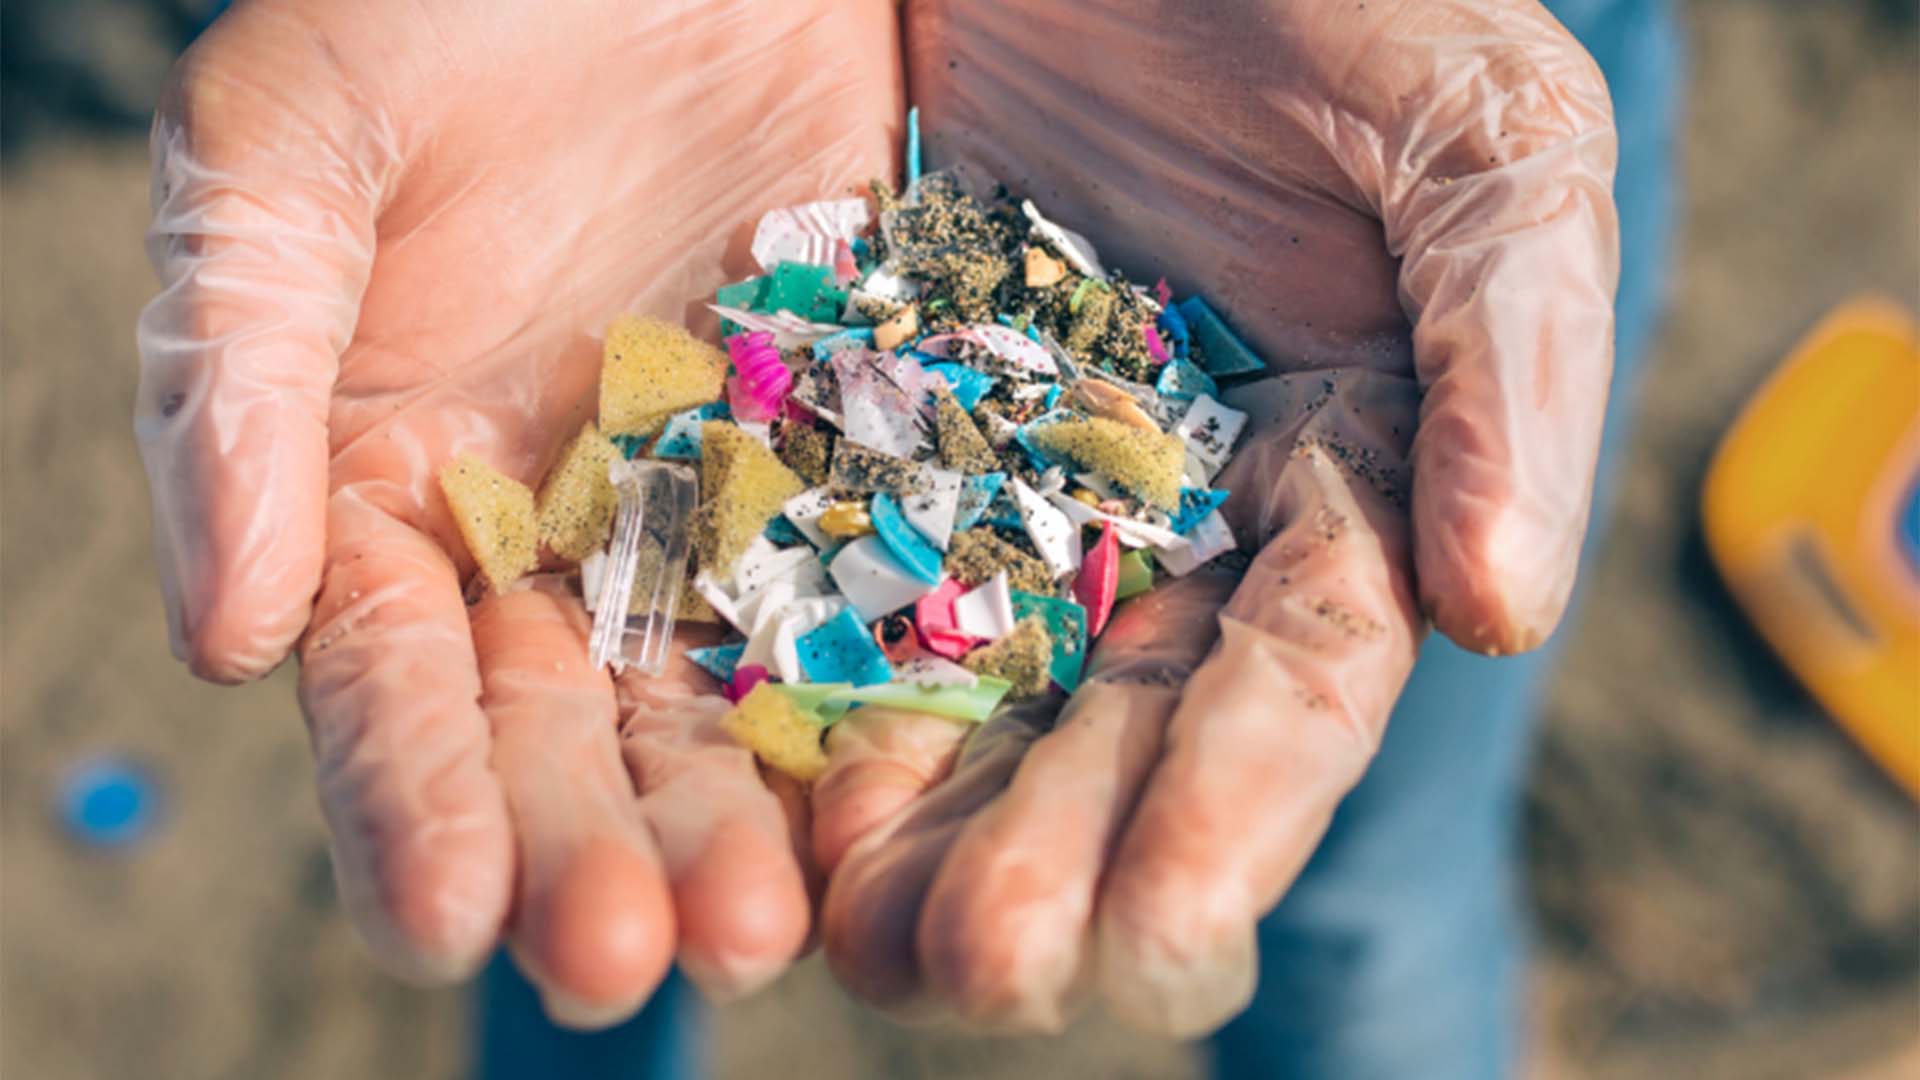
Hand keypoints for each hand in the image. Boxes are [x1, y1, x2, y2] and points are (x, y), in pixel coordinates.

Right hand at [134, 0, 899, 1025]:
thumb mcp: (292, 142)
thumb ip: (232, 377)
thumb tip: (216, 640)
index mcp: (395, 487)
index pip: (395, 682)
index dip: (412, 802)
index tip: (446, 919)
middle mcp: (564, 529)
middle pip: (573, 731)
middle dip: (595, 853)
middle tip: (637, 961)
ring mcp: (725, 500)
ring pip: (731, 696)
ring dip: (745, 823)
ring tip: (770, 927)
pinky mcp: (865, 449)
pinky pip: (886, 585)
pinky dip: (892, 690)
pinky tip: (910, 788)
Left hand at [811, 0, 1617, 1034]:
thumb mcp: (1483, 147)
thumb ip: (1510, 363)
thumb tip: (1504, 610)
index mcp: (1341, 481)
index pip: (1297, 675)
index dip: (1239, 807)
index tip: (1165, 928)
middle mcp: (1173, 514)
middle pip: (1114, 716)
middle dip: (1049, 849)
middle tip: (974, 967)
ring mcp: (1015, 470)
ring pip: (962, 670)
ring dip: (908, 809)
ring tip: (839, 927)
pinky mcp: (876, 410)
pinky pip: (828, 546)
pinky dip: (792, 655)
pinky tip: (741, 760)